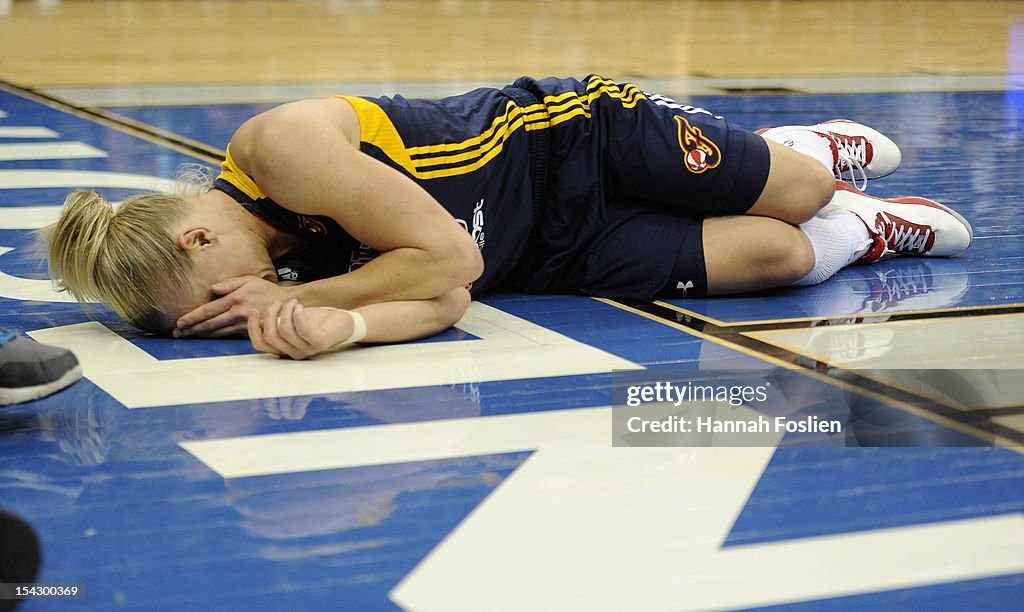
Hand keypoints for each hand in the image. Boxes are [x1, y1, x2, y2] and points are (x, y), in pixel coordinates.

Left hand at [174, 276, 294, 337]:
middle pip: (209, 324)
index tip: (179, 323)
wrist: (288, 305)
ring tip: (186, 336)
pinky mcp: (248, 332)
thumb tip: (212, 289)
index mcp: (235, 299)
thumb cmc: (267, 291)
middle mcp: (237, 313)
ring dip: (199, 335)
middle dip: (190, 330)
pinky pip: (227, 335)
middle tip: (177, 333)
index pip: (208, 310)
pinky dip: (214, 337)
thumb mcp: (249, 280)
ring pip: (216, 332)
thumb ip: (229, 283)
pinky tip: (205, 337)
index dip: (192, 318)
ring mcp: (243, 325)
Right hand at [248, 299, 355, 359]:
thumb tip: (256, 319)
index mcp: (283, 349)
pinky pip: (302, 329)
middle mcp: (293, 353)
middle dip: (270, 315)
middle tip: (279, 302)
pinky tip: (299, 306)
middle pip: (270, 336)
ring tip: (294, 302)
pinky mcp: (319, 343)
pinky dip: (297, 314)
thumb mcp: (290, 320)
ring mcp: (306, 350)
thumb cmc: (316, 321)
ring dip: (285, 311)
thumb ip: (275, 322)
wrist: (342, 322)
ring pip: (284, 332)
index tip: (255, 311)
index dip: (253, 327)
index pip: (260, 344)